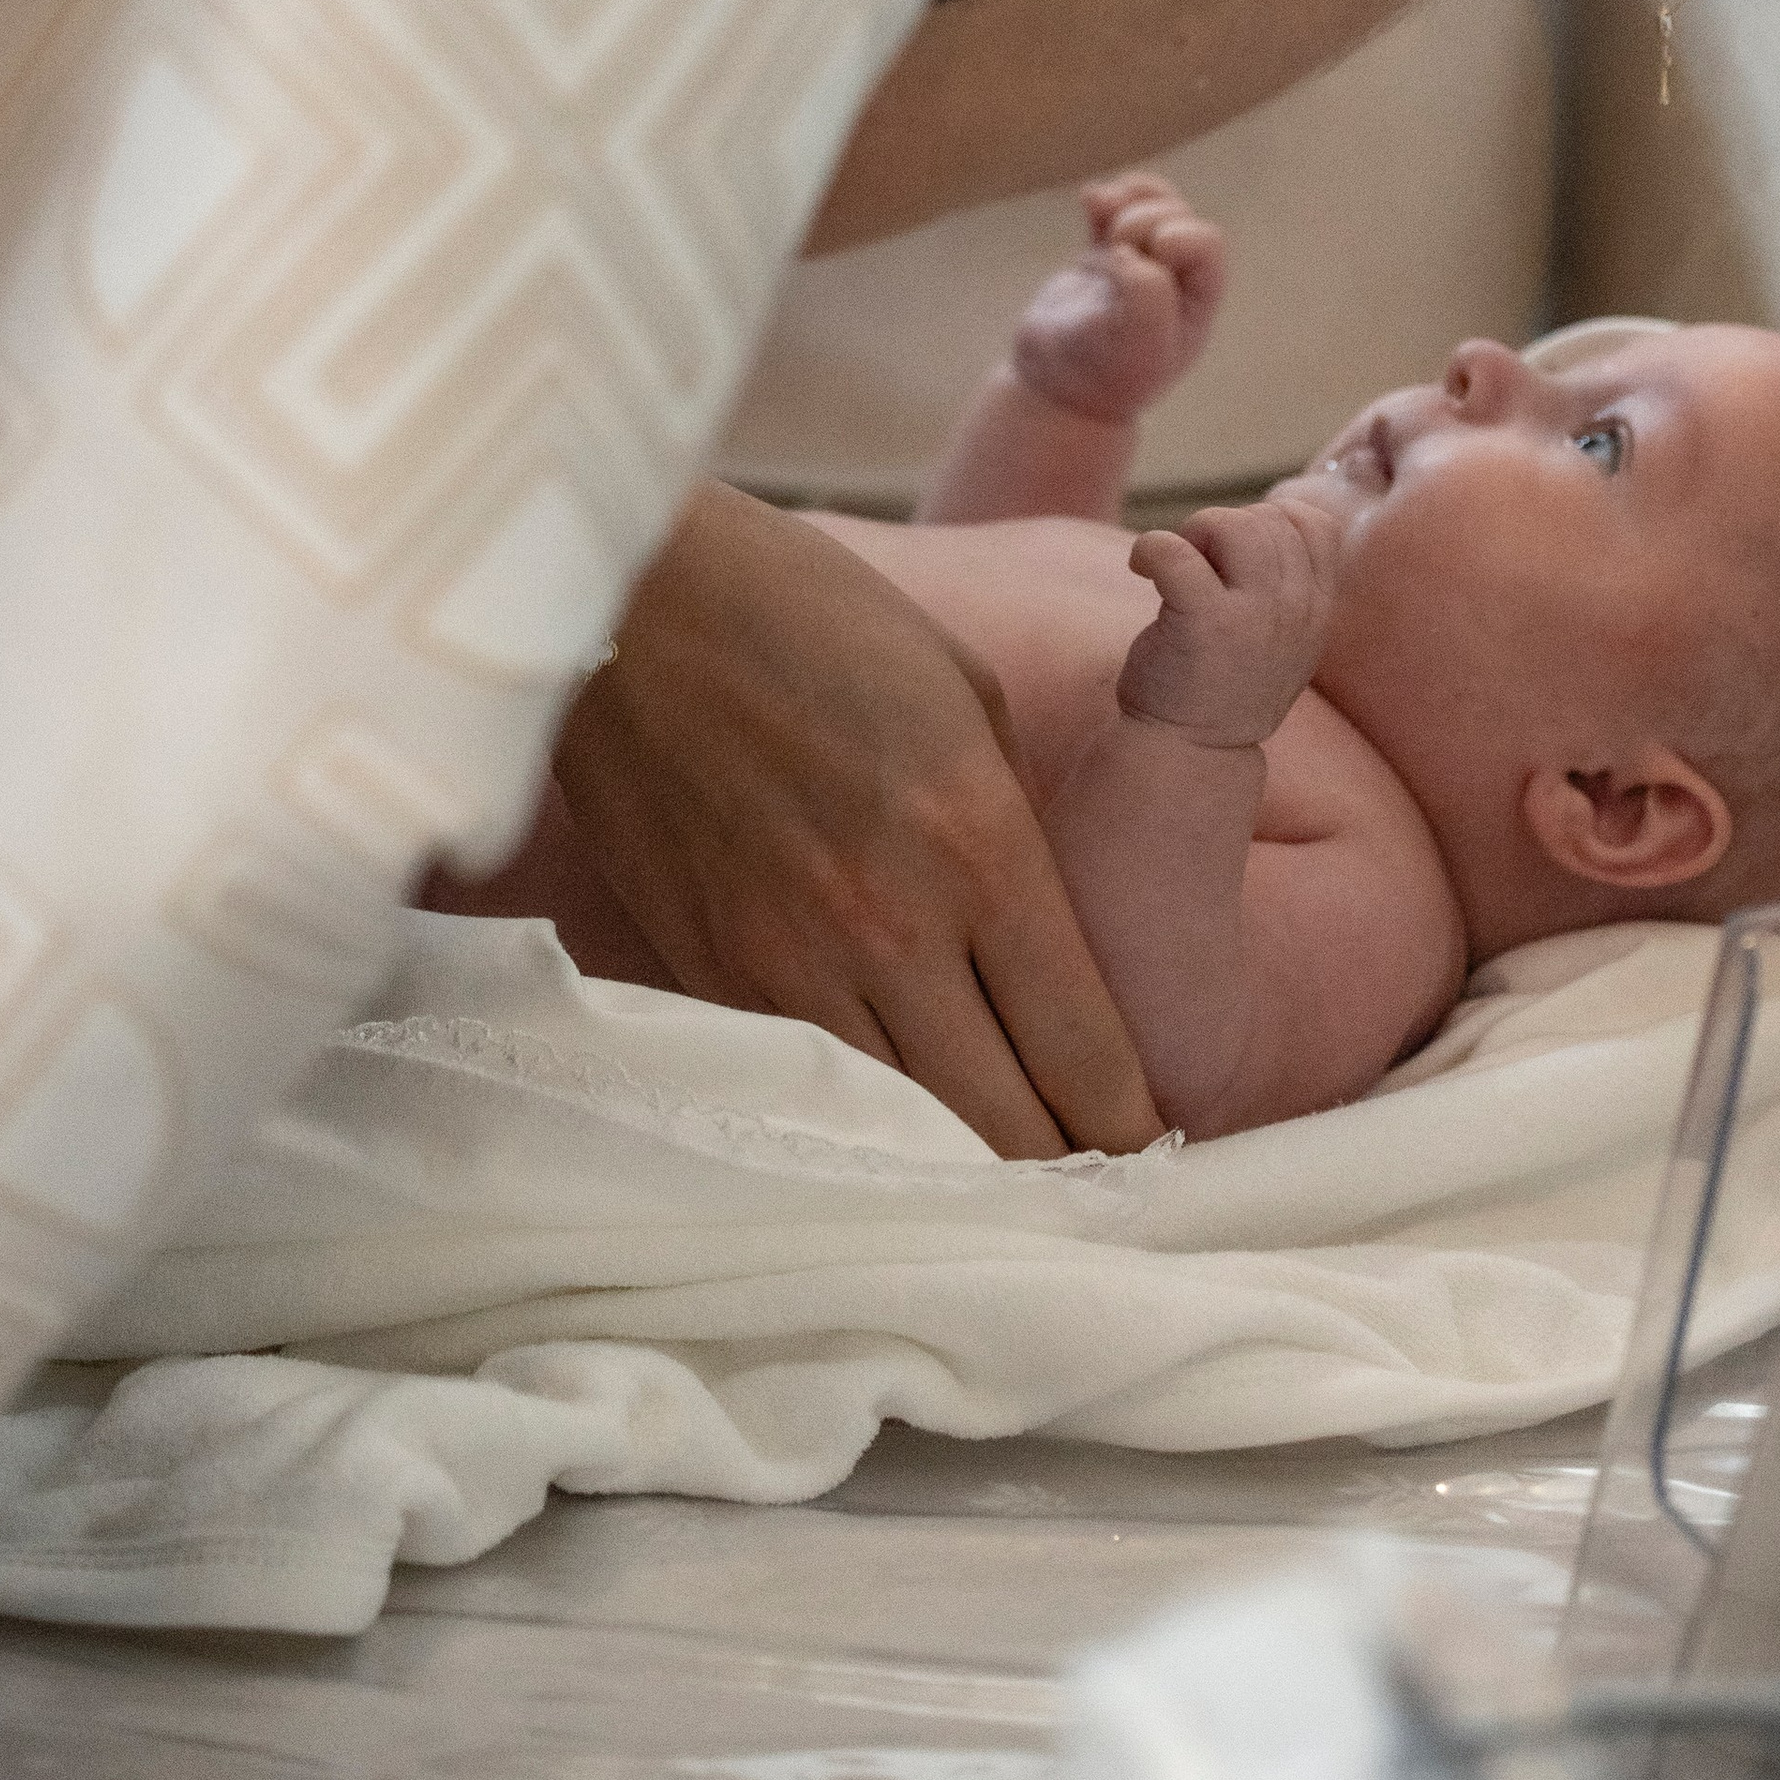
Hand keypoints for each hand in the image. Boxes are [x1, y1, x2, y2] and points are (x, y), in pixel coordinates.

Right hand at [550, 482, 1163, 1159]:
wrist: (635, 603)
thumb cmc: (816, 620)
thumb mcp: (966, 699)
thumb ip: (1012, 831)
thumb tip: (1042, 938)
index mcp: (982, 850)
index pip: (1087, 1057)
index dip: (1131, 1127)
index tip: (1144, 1143)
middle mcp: (893, 931)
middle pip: (1008, 1133)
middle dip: (1060, 1168)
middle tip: (1079, 1176)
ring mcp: (789, 968)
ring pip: (905, 1138)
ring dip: (960, 1158)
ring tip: (992, 1164)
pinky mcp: (709, 979)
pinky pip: (810, 1090)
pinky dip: (860, 1119)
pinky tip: (886, 1120)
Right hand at [1010, 174, 1226, 424]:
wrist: (1055, 389)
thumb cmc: (1105, 375)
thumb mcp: (1138, 345)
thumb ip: (1148, 295)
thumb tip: (1128, 250)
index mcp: (1196, 301)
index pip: (1205, 242)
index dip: (1174, 237)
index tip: (1141, 261)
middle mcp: (1174, 281)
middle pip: (1176, 217)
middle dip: (1144, 219)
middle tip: (1116, 250)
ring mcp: (1137, 267)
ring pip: (1149, 207)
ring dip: (1127, 199)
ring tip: (1100, 206)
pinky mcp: (1101, 260)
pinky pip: (1113, 213)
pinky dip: (1103, 199)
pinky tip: (1088, 200)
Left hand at [1119, 482, 1344, 749]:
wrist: (1189, 753)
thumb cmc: (1222, 685)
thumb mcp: (1281, 639)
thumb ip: (1286, 587)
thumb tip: (1265, 517)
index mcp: (1316, 611)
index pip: (1314, 525)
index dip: (1269, 520)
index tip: (1236, 554)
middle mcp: (1294, 611)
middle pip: (1267, 519)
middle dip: (1223, 527)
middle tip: (1196, 566)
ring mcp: (1253, 618)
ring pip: (1231, 525)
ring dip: (1193, 533)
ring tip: (1174, 569)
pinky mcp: (1203, 624)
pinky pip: (1175, 552)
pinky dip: (1150, 548)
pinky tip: (1140, 568)